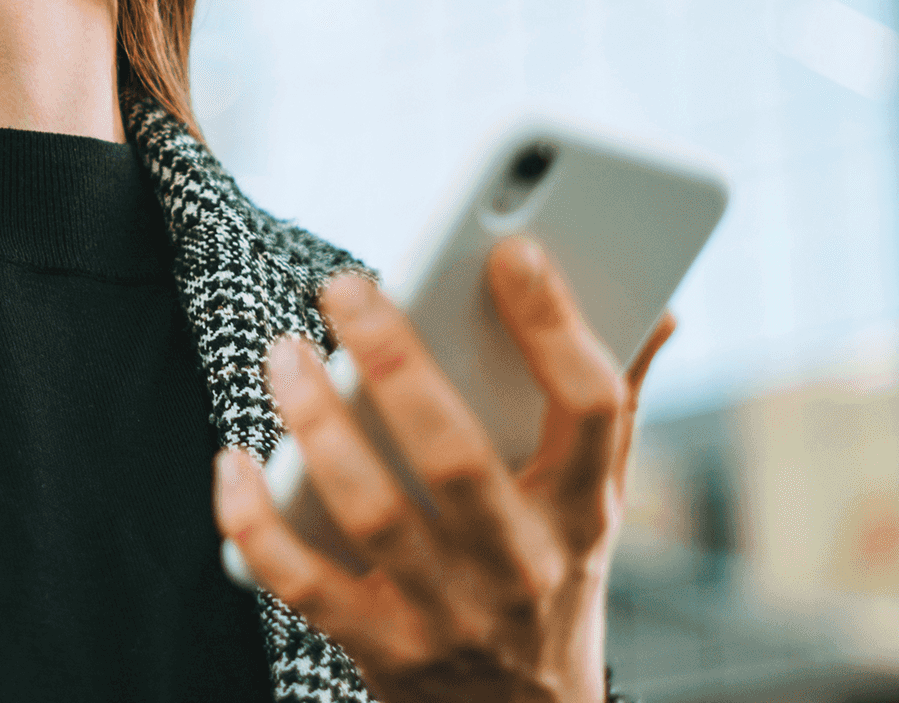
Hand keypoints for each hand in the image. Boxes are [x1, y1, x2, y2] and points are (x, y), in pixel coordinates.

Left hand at [212, 237, 674, 702]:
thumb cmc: (549, 580)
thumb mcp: (595, 505)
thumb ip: (613, 403)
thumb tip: (665, 304)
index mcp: (583, 510)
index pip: (591, 409)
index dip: (555, 326)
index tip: (511, 248)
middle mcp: (522, 565)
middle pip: (457, 456)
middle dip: (396, 364)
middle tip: (341, 284)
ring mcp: (449, 614)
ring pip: (375, 513)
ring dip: (320, 426)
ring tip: (284, 353)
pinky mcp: (380, 650)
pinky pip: (304, 584)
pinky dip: (258, 522)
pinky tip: (233, 460)